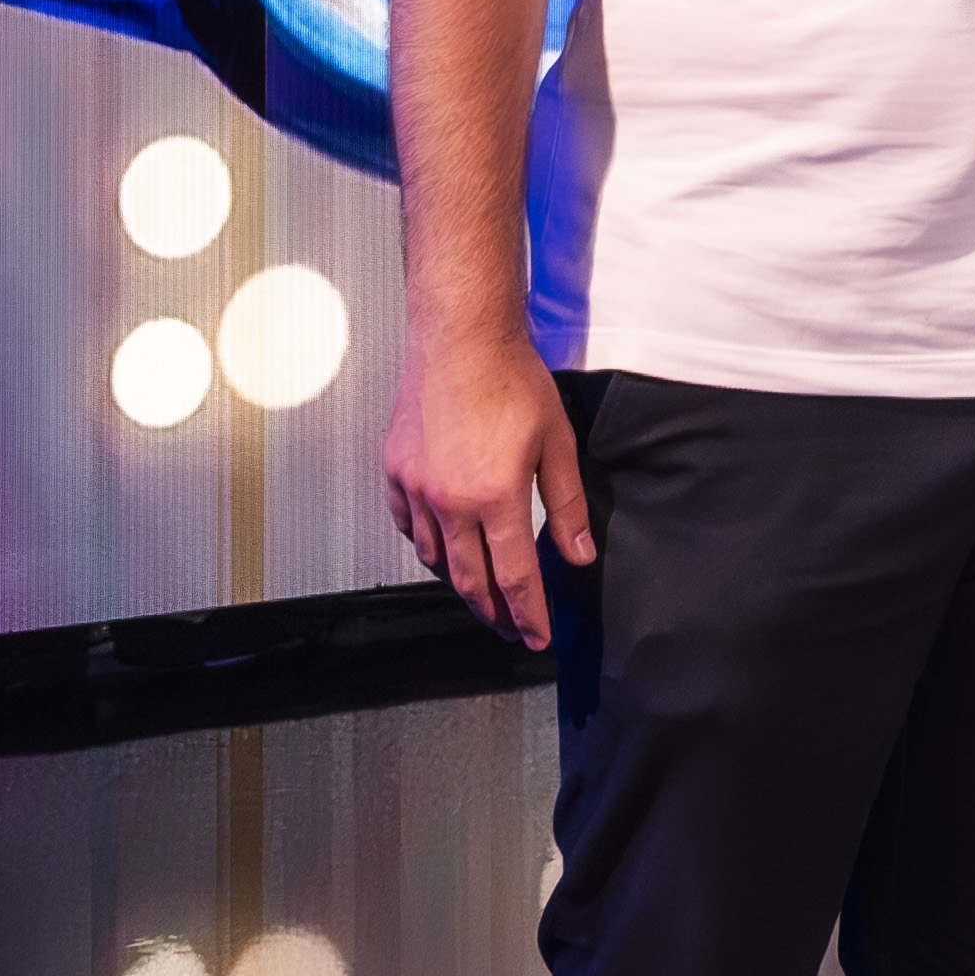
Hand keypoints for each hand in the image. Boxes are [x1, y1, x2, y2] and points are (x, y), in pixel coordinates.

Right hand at [383, 325, 593, 649]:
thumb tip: (578, 555)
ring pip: (433, 558)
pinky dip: (425, 545)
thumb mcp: (558, 443)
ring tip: (480, 594)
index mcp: (496, 498)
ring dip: (459, 582)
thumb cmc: (512, 380)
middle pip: (470, 580)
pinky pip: (406, 525)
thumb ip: (566, 505)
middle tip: (510, 630)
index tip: (538, 637)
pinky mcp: (395, 471)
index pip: (515, 578)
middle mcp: (450, 502)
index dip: (528, 614)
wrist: (461, 338)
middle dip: (493, 614)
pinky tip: (440, 548)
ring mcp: (416, 488)